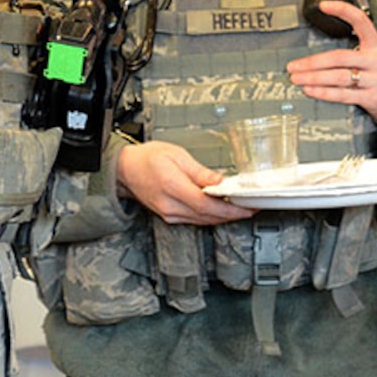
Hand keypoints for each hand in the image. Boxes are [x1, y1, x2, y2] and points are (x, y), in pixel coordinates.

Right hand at [116, 140, 254, 223]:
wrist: (125, 169)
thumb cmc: (147, 158)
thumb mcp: (177, 155)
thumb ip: (200, 172)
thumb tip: (220, 182)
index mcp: (172, 186)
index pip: (207, 205)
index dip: (230, 209)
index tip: (246, 208)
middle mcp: (170, 205)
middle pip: (207, 217)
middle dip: (232, 214)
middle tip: (250, 208)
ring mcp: (169, 213)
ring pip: (202, 221)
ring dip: (222, 217)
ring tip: (239, 208)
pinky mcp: (169, 216)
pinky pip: (194, 220)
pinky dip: (210, 216)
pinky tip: (220, 209)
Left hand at [286, 0, 376, 126]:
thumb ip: (357, 49)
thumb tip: (322, 51)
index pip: (361, 20)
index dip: (342, 10)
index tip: (323, 6)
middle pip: (340, 57)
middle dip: (313, 61)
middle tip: (294, 65)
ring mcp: (375, 80)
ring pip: (338, 77)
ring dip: (314, 78)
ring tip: (297, 78)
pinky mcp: (372, 98)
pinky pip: (343, 94)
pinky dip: (324, 93)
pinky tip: (311, 90)